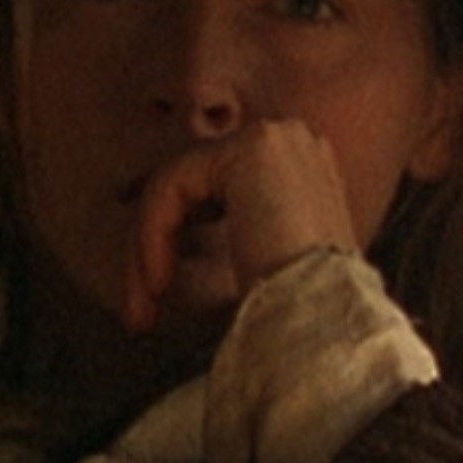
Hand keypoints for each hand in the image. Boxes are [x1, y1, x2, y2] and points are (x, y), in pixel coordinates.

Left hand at [125, 117, 356, 333]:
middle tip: (138, 312)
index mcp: (300, 171)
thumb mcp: (247, 266)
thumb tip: (154, 239)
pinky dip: (154, 236)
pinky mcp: (250, 148)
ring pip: (175, 184)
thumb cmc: (290, 314)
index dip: (175, 243)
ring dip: (147, 249)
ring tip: (143, 309)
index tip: (156, 301)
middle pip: (191, 184)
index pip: (212, 190)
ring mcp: (278, 138)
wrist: (323, 324)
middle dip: (152, 247)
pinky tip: (160, 282)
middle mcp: (295, 142)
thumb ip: (212, 238)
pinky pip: (173, 185)